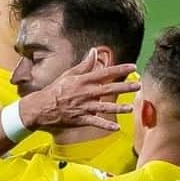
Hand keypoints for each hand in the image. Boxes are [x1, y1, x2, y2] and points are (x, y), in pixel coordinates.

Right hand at [19, 49, 138, 133]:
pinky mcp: (81, 119)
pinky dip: (105, 126)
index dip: (120, 69)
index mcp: (84, 80)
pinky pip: (95, 122)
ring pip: (104, 106)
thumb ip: (84, 65)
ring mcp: (84, 107)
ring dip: (118, 107)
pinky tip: (116, 128)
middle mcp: (86, 93)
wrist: (41, 108)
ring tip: (130, 108)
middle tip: (138, 86)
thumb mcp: (69, 74)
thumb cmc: (55, 90)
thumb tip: (93, 52)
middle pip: (109, 88)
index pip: (105, 72)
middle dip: (125, 87)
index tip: (133, 67)